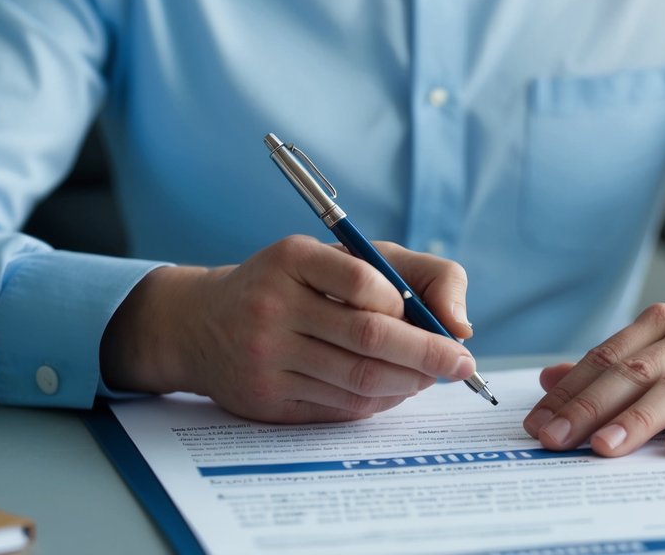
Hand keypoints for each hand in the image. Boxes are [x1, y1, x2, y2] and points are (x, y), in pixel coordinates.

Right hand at [100, 235, 474, 422]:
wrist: (202, 324)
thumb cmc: (292, 284)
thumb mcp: (343, 257)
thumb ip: (413, 275)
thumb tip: (461, 324)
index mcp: (292, 259)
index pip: (362, 280)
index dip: (406, 304)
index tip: (432, 317)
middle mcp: (272, 305)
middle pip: (368, 338)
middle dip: (427, 355)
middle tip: (462, 364)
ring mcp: (265, 356)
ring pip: (358, 380)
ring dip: (408, 383)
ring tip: (431, 377)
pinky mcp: (265, 399)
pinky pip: (339, 407)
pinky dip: (378, 401)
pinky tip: (394, 390)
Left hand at [522, 290, 664, 456]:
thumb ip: (612, 362)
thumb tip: (548, 379)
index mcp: (661, 323)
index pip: (605, 358)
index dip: (568, 390)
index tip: (537, 420)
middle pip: (633, 373)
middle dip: (588, 407)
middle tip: (555, 437)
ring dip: (637, 419)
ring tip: (604, 446)